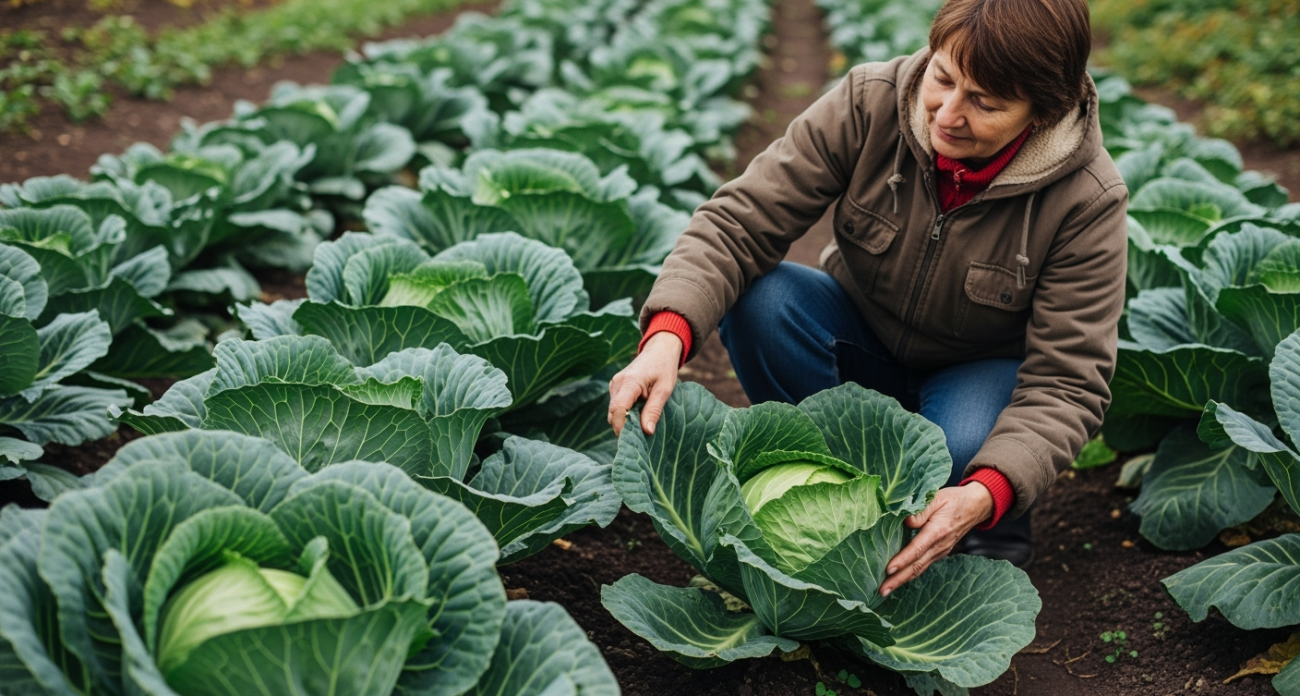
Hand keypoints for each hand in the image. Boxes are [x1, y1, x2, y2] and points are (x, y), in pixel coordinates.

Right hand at [607, 332, 682, 436]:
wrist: (659, 350)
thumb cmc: (664, 368)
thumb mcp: (664, 390)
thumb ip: (654, 410)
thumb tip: (647, 432)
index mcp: (630, 382)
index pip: (618, 409)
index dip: (622, 427)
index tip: (633, 439)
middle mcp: (617, 382)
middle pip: (613, 413)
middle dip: (623, 427)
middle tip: (641, 436)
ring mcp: (614, 384)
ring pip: (613, 411)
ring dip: (625, 420)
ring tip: (642, 422)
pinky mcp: (615, 386)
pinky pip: (616, 405)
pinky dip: (625, 413)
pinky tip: (639, 413)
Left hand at [878, 483, 993, 596]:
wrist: (976, 506)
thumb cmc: (954, 499)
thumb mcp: (937, 497)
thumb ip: (920, 510)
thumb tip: (905, 522)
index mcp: (938, 531)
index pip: (916, 549)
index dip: (902, 560)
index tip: (888, 570)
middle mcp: (940, 545)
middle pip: (916, 566)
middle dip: (898, 580)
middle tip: (881, 591)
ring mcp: (941, 551)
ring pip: (919, 569)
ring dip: (902, 580)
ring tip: (886, 590)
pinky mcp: (940, 552)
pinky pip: (923, 566)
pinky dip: (911, 574)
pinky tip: (899, 578)